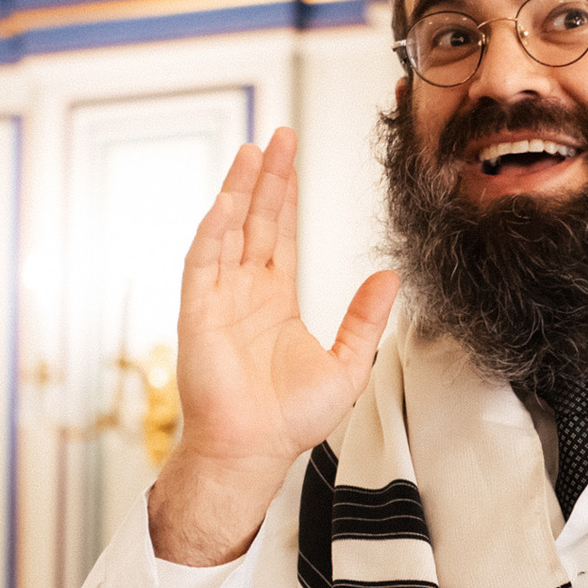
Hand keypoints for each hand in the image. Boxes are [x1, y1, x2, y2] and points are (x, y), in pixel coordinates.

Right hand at [150, 127, 398, 564]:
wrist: (255, 451)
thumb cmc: (291, 420)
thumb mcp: (347, 364)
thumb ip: (365, 319)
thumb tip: (390, 278)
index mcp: (275, 301)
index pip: (279, 234)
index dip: (286, 195)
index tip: (293, 157)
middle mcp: (244, 292)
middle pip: (254, 221)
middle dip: (267, 178)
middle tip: (279, 135)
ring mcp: (218, 300)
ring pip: (228, 231)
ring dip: (239, 191)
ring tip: (253, 152)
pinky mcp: (198, 314)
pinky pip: (203, 263)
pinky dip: (213, 230)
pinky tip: (227, 200)